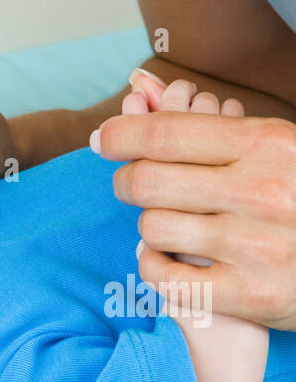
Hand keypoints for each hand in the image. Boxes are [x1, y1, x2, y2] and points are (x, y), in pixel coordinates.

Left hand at [94, 75, 295, 329]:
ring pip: (153, 227)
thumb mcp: (279, 145)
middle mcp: (259, 193)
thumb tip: (137, 85)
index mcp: (267, 144)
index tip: (103, 140)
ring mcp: (255, 247)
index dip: (121, 135)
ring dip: (148, 223)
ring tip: (162, 221)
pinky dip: (154, 265)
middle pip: (148, 180)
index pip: (165, 134)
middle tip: (130, 183)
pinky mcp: (252, 296)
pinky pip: (166, 279)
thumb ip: (214, 125)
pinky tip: (164, 256)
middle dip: (126, 180)